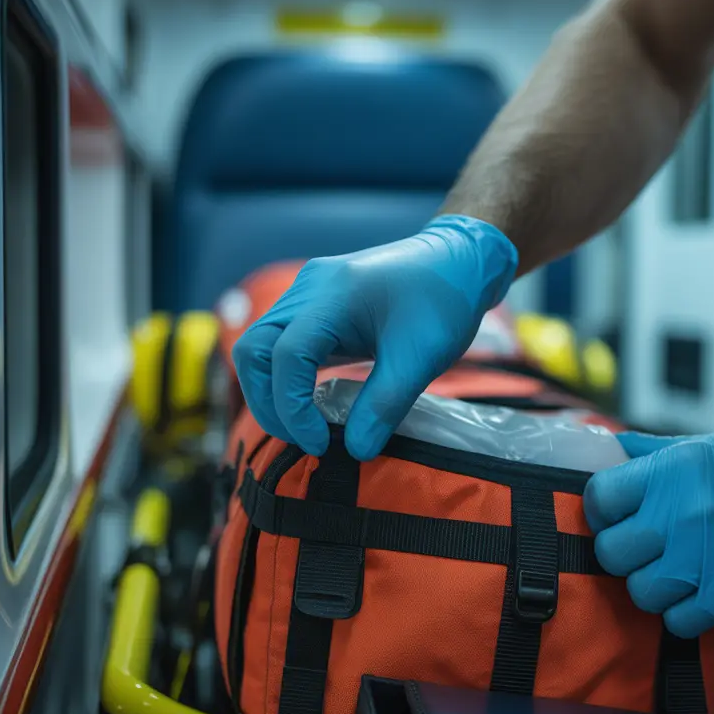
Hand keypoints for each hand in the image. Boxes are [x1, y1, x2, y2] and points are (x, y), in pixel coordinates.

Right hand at [232, 215, 517, 460]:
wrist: (459, 261)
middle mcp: (309, 289)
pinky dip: (285, 378)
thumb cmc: (445, 301)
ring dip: (271, 392)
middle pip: (254, 350)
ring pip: (260, 347)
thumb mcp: (421, 359)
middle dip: (267, 402)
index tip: (319, 443)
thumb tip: (356, 452)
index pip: (286, 356)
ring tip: (304, 428)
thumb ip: (385, 405)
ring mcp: (307, 293)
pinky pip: (281, 342)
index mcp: (333, 295)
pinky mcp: (314, 304)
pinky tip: (311, 404)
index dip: (292, 407)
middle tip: (303, 439)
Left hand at [583, 423, 713, 636]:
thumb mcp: (704, 447)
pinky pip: (678, 620)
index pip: (599, 498)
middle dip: (625, 555)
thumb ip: (650, 455)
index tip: (618, 518)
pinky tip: (703, 594)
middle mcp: (679, 512)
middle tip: (649, 551)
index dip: (603, 512)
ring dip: (655, 588)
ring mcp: (701, 556)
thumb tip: (606, 452)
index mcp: (671, 471)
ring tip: (679, 574)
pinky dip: (686, 614)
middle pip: (612, 551)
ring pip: (640, 591)